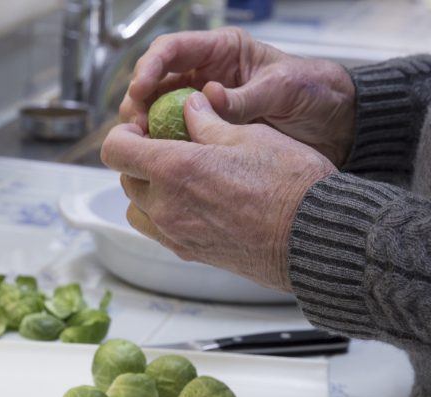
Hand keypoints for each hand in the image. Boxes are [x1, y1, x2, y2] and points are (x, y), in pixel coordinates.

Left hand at [101, 91, 335, 291]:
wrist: (314, 236)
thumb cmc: (290, 184)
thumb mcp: (248, 136)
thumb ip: (208, 123)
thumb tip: (190, 108)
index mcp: (175, 170)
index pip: (116, 150)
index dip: (123, 134)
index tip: (142, 127)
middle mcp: (167, 207)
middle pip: (126, 179)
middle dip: (139, 160)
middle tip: (167, 147)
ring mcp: (177, 235)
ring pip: (138, 210)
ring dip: (148, 191)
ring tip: (180, 178)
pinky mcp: (191, 254)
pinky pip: (160, 232)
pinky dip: (165, 215)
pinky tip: (195, 202)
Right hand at [120, 27, 356, 165]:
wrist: (336, 125)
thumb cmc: (314, 93)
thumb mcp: (281, 89)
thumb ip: (244, 96)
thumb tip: (208, 98)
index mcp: (222, 51)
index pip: (173, 50)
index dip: (150, 66)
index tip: (140, 88)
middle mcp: (206, 76)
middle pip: (156, 83)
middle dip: (140, 102)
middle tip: (136, 125)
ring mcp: (205, 107)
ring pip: (160, 113)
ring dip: (147, 129)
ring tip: (142, 145)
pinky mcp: (210, 135)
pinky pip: (179, 139)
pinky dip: (165, 149)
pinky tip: (160, 161)